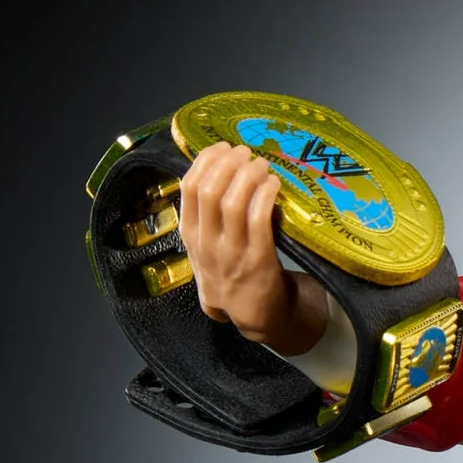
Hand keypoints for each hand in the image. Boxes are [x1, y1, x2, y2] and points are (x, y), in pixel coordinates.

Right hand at [176, 142, 325, 350]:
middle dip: (230, 163)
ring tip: (262, 164)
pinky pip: (259, 218)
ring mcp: (231, 252)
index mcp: (190, 235)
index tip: (223, 147)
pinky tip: (273, 184)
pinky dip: (266, 195)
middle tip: (247, 153)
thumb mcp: (204, 248)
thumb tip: (213, 172)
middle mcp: (206, 242)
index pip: (189, 186)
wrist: (253, 315)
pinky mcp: (258, 259)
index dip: (206, 160)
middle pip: (210, 189)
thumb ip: (203, 217)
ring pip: (234, 201)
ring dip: (250, 175)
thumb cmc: (231, 275)